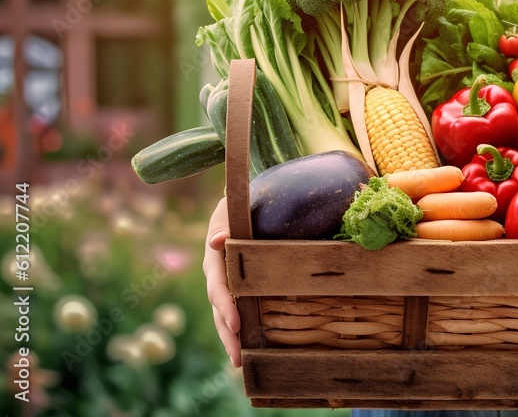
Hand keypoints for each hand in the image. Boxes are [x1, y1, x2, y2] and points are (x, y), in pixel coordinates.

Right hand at [203, 197, 241, 366]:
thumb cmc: (238, 205)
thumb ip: (223, 223)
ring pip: (226, 317)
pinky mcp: (240, 290)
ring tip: (241, 363)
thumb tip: (218, 240)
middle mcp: (218, 277)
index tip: (235, 324)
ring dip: (232, 340)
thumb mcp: (228, 209)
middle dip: (227, 335)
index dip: (226, 307)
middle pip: (220, 311)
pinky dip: (243, 331)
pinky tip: (253, 349)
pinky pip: (239, 312)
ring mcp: (227, 286)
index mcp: (214, 260)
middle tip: (238, 359)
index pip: (218, 288)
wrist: (244, 204)